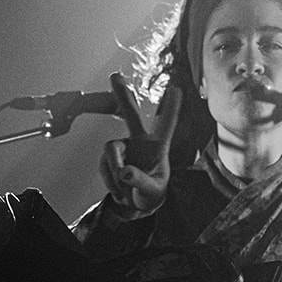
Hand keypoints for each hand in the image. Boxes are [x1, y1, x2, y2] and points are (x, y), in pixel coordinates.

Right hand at [100, 74, 180, 212]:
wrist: (137, 205)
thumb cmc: (151, 193)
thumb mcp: (152, 191)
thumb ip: (140, 181)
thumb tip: (124, 171)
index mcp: (158, 146)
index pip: (166, 124)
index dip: (170, 107)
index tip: (176, 88)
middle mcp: (139, 141)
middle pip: (130, 114)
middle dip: (123, 95)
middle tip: (114, 76)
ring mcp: (123, 148)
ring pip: (111, 150)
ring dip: (115, 172)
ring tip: (125, 192)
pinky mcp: (110, 158)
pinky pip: (104, 166)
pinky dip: (110, 181)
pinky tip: (120, 192)